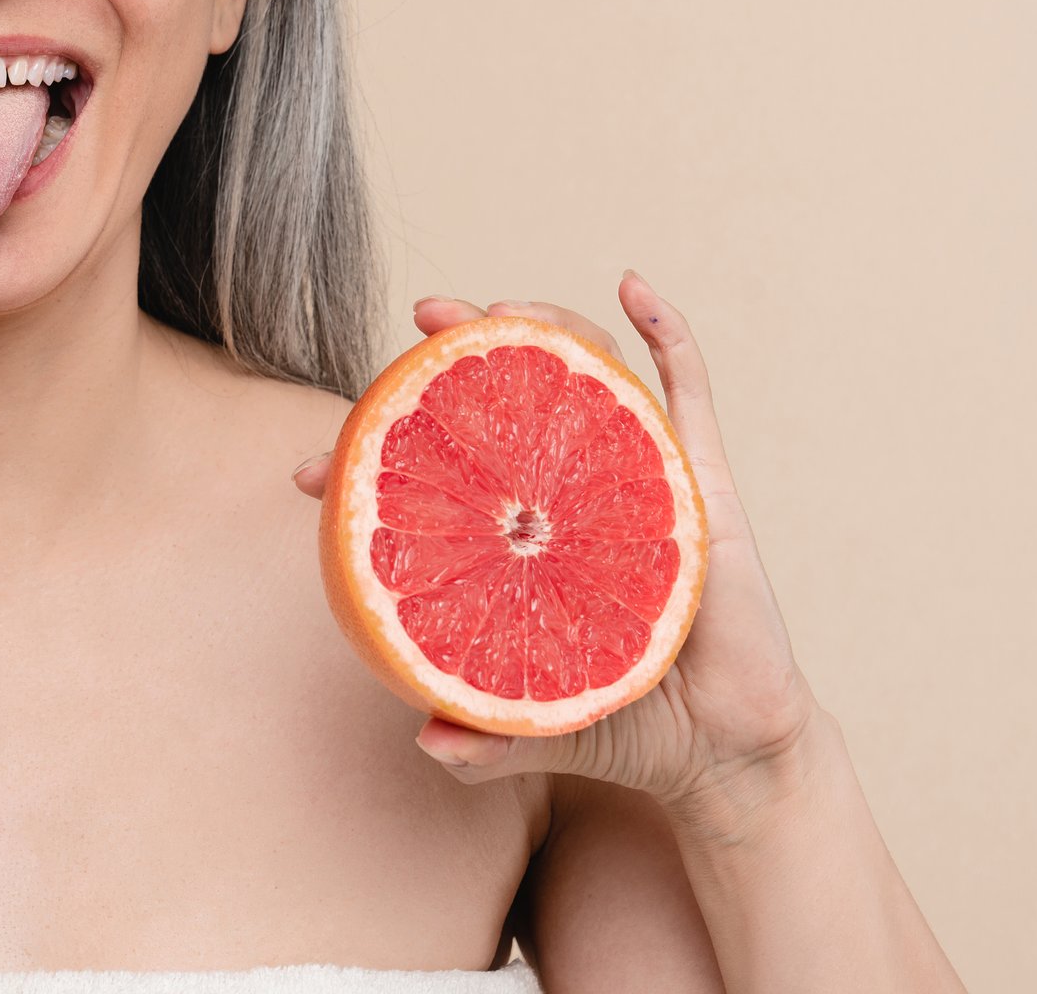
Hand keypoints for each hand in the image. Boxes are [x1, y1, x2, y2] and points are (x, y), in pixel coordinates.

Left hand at [294, 270, 822, 815]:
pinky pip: (688, 388)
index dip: (374, 456)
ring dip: (547, 323)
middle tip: (420, 323)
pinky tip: (632, 284)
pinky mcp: (704, 481)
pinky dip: (665, 328)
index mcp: (519, 539)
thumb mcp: (541, 722)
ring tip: (501, 305)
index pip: (440, 477)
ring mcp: (638, 476)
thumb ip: (488, 736)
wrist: (725, 752)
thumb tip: (425, 741)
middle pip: (515, 394)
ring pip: (589, 372)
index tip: (310, 470)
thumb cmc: (624, 725)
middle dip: (462, 348)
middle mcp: (571, 494)